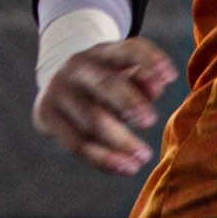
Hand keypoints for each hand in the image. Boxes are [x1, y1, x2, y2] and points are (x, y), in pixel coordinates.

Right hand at [35, 35, 176, 175]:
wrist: (60, 85)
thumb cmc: (106, 84)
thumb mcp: (125, 75)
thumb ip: (144, 80)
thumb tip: (158, 86)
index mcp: (103, 51)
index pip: (128, 50)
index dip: (150, 61)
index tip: (171, 77)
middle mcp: (77, 66)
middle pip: (105, 84)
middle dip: (129, 102)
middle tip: (150, 121)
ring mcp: (58, 90)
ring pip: (91, 119)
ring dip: (120, 140)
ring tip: (143, 156)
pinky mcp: (45, 114)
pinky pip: (77, 143)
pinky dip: (103, 159)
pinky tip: (126, 167)